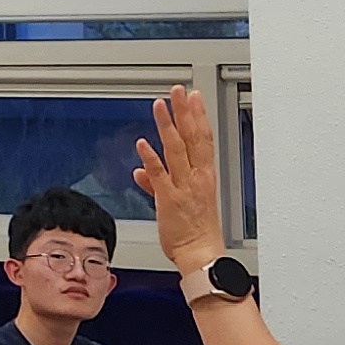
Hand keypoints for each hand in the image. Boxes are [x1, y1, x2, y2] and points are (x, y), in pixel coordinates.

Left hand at [134, 85, 226, 274]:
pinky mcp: (169, 199)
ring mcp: (184, 187)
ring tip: (161, 105)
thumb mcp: (177, 202)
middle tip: (180, 90)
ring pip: (177, 150)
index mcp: (203, 176)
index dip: (198, 116)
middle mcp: (196, 177)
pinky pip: (160, 176)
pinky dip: (151, 159)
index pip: (202, 139)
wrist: (201, 255)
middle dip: (186, 112)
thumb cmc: (194, 232)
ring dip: (168, 126)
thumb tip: (141, 171)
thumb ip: (157, 183)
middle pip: (193, 138)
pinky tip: (142, 144)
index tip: (193, 96)